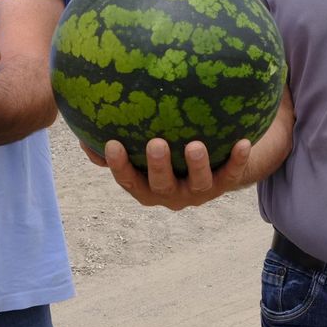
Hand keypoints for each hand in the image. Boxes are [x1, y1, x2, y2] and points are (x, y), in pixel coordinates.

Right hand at [82, 136, 254, 210]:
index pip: (128, 180)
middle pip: (161, 186)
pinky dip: (237, 160)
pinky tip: (242, 142)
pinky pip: (231, 174)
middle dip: (157, 167)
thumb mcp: (138, 152)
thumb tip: (83, 133)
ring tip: (195, 146)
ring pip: (197, 183)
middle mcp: (170, 194)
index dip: (118, 166)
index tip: (112, 144)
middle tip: (156, 143)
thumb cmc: (165, 151)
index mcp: (146, 186)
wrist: (211, 166)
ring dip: (196, 166)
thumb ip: (114, 145)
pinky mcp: (223, 184)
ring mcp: (197, 192)